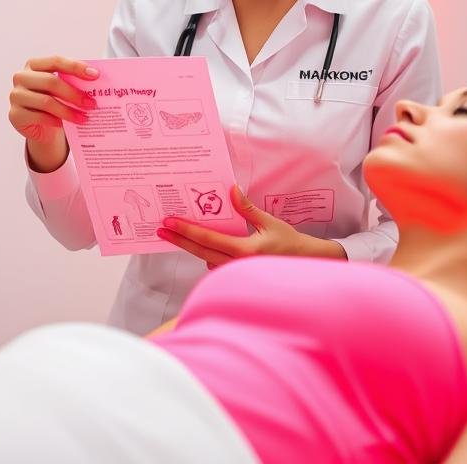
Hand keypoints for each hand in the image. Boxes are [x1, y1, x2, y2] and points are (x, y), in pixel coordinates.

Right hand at [8, 55, 98, 172]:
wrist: (37, 124)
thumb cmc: (52, 100)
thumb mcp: (61, 87)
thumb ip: (72, 81)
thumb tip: (96, 81)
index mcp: (33, 64)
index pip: (55, 61)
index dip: (76, 67)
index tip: (95, 75)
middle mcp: (21, 77)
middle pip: (51, 82)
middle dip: (74, 93)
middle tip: (92, 103)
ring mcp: (16, 96)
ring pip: (47, 102)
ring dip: (69, 111)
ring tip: (85, 118)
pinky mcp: (15, 115)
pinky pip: (40, 117)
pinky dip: (57, 121)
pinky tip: (68, 125)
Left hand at [156, 186, 345, 268]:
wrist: (305, 263)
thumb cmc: (289, 243)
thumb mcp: (269, 222)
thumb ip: (247, 208)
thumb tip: (231, 190)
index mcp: (243, 250)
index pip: (207, 240)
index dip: (186, 231)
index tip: (169, 224)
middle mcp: (236, 264)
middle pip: (199, 251)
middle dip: (179, 240)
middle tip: (161, 230)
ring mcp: (235, 272)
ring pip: (206, 259)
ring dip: (192, 247)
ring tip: (176, 232)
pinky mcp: (237, 275)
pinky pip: (216, 264)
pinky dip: (206, 253)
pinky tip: (198, 243)